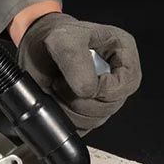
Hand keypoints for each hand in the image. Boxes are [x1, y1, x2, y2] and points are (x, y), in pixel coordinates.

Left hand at [17, 12, 141, 133]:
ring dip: (70, 110)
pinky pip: (80, 127)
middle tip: (59, 84)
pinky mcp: (84, 112)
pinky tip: (54, 101)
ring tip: (55, 89)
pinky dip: (64, 119)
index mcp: (122, 54)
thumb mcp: (63, 39)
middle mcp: (116, 78)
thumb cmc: (55, 36)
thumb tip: (87, 90)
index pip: (127, 84)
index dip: (104, 90)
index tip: (80, 84)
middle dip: (81, 101)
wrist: (36, 44)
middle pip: (110, 106)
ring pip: (94, 120)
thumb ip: (75, 61)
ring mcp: (100, 97)